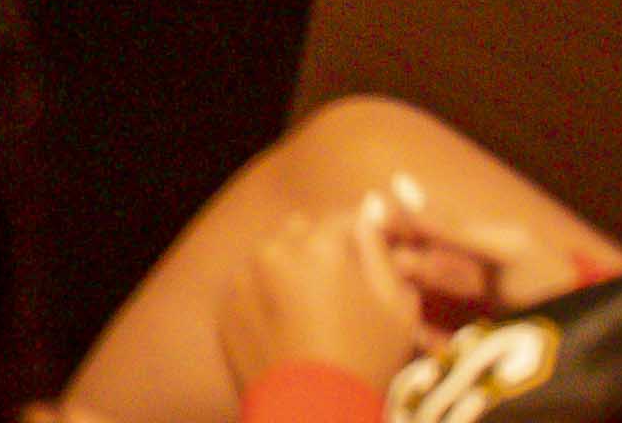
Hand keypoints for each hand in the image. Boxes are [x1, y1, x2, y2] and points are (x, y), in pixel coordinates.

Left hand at [218, 193, 433, 391]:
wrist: (312, 418)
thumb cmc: (364, 364)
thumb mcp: (397, 310)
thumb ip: (381, 255)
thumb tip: (368, 221)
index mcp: (319, 247)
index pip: (342, 219)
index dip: (358, 236)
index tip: (365, 255)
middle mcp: (273, 252)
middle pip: (301, 232)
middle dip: (319, 250)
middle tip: (337, 290)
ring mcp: (242, 280)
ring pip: (271, 258)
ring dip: (288, 272)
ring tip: (309, 315)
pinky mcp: (225, 309)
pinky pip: (248, 288)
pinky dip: (263, 298)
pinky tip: (285, 331)